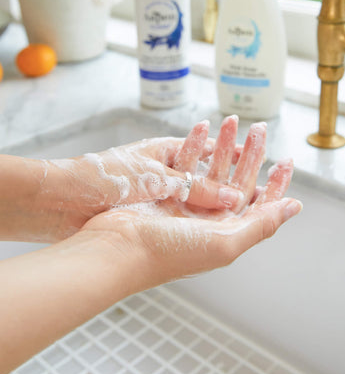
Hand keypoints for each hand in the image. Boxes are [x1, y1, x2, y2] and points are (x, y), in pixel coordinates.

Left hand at [32, 121, 244, 240]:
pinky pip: (178, 214)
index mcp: (164, 150)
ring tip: (238, 208)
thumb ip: (195, 188)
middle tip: (253, 182)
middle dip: (227, 175)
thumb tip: (232, 197)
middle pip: (204, 173)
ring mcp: (156, 193)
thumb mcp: (156, 178)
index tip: (251, 156)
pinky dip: (193, 217)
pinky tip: (207, 225)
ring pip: (192, 196)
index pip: (206, 148)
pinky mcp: (147, 213)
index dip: (229, 152)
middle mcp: (164, 171)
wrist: (61, 202)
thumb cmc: (103, 177)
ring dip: (213, 199)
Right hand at [81, 117, 301, 292]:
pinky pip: (188, 167)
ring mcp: (189, 208)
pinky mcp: (168, 196)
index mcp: (227, 235)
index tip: (286, 159)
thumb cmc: (168, 252)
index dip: (277, 182)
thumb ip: (261, 224)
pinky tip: (204, 130)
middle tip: (259, 129)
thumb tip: (294, 207)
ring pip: (214, 171)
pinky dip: (196, 149)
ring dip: (224, 147)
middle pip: (239, 183)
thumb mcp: (224, 243)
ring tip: (232, 122)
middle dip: (251, 156)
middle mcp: (210, 222)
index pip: (262, 206)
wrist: (115, 248)